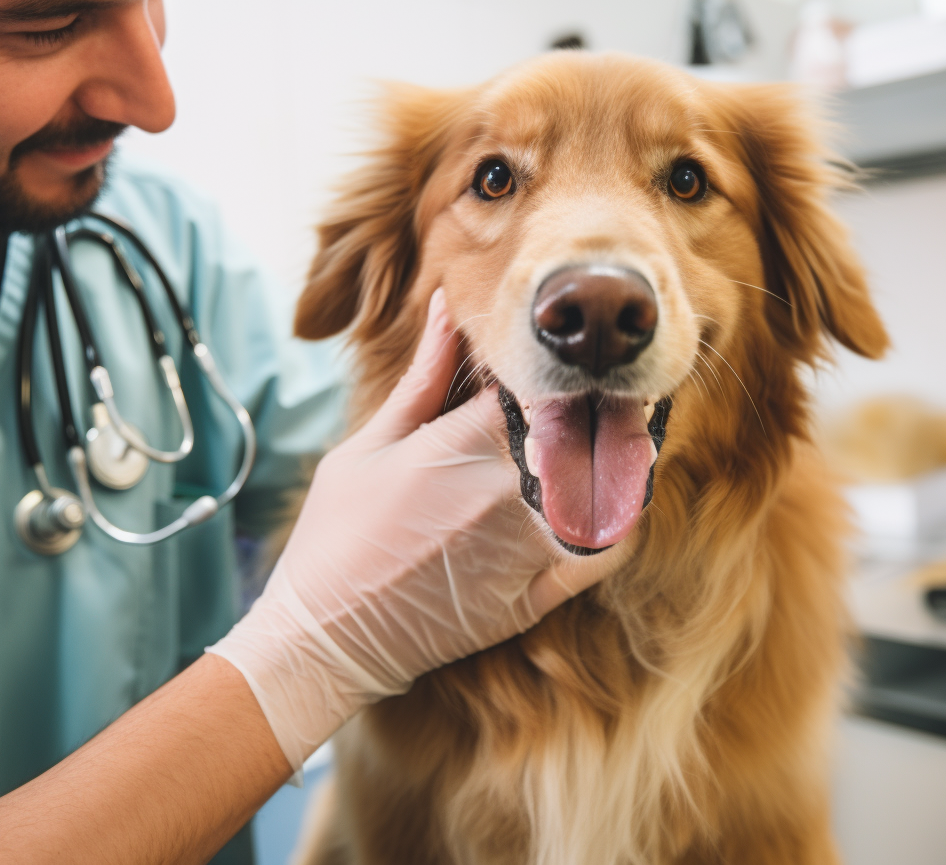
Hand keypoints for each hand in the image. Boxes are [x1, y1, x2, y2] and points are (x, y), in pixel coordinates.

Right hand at [209, 290, 618, 769]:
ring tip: (612, 435)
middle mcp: (504, 492)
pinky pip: (603, 554)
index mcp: (461, 444)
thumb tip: (448, 306)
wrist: (327, 638)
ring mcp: (526, 547)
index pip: (539, 382)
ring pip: (603, 484)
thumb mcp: (368, 444)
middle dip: (592, 405)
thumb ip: (422, 378)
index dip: (556, 366)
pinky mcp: (535, 596)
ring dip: (613, 454)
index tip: (558, 360)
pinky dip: (618, 521)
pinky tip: (611, 497)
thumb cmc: (336, 534)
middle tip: (602, 390)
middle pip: (580, 426)